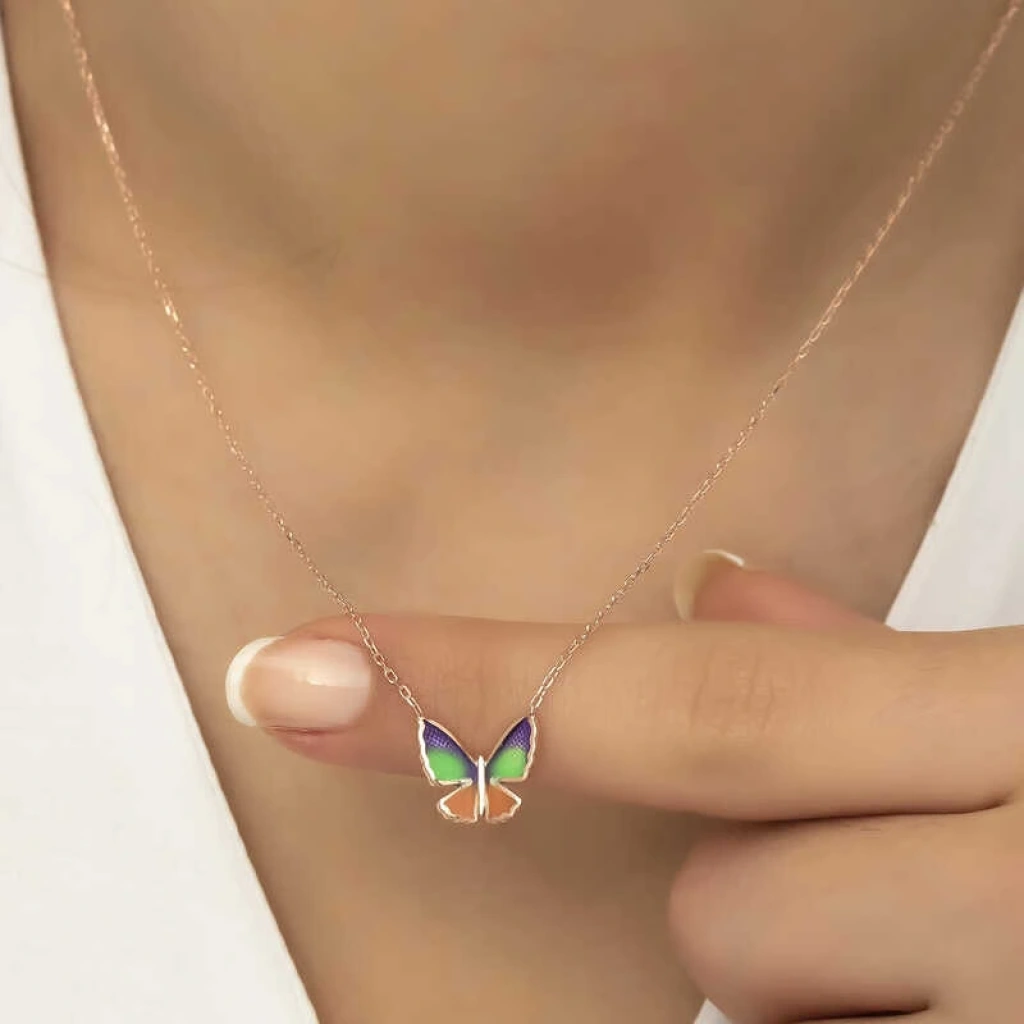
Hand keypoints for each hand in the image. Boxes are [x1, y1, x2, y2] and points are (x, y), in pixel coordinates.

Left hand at [225, 557, 1023, 1022]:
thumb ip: (885, 672)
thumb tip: (725, 591)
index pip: (683, 701)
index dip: (469, 688)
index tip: (296, 672)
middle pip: (726, 915)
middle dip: (774, 893)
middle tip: (902, 864)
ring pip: (775, 1011)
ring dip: (845, 977)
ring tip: (971, 932)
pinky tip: (961, 963)